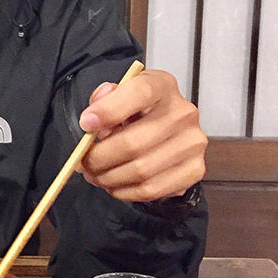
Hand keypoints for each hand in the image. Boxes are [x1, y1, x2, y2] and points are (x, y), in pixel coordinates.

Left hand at [75, 69, 206, 202]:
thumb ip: (102, 100)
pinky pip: (151, 189)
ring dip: (108, 178)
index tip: (86, 124)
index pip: (140, 92)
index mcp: (162, 86)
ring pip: (140, 170)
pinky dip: (125, 191)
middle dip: (98, 158)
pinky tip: (114, 185)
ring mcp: (192, 143)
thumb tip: (93, 117)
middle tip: (83, 163)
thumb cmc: (137, 112)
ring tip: (95, 175)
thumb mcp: (118, 96)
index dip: (109, 110)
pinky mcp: (194, 169)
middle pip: (133, 142)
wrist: (166, 130)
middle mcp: (183, 113)